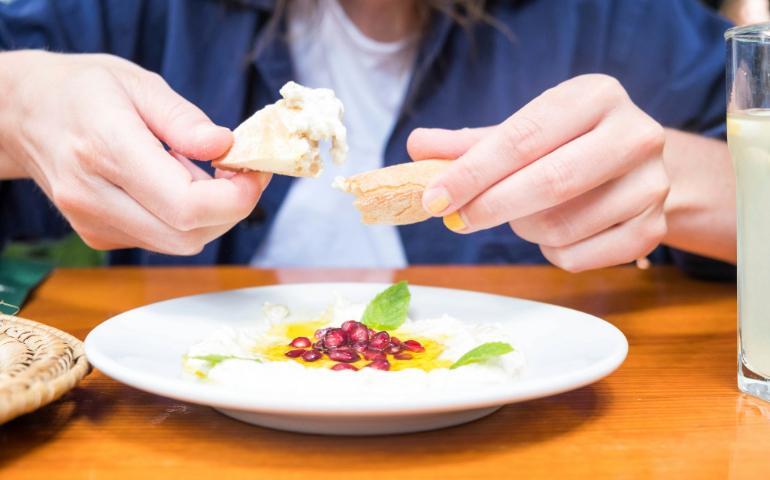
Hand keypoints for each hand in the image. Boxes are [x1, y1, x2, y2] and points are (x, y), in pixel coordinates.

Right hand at [0, 51, 268, 254]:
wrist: (23, 114)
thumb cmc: (82, 91)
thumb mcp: (137, 83)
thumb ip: (183, 119)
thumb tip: (225, 146)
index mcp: (105, 148)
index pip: (185, 205)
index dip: (235, 198)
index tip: (253, 171)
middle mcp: (93, 195)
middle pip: (188, 234)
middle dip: (230, 208)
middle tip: (239, 170)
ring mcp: (92, 222)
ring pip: (178, 243)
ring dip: (209, 214)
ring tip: (197, 170)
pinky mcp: (98, 236)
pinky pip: (161, 239)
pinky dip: (183, 218)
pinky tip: (171, 183)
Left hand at [407, 74, 668, 271]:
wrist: (633, 165)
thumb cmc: (566, 144)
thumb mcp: (522, 132)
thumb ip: (470, 143)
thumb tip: (417, 146)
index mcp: (595, 95)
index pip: (522, 138)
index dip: (471, 173)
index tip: (433, 198)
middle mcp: (635, 134)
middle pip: (550, 182)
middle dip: (491, 207)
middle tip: (456, 220)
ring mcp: (652, 185)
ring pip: (562, 227)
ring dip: (524, 229)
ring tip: (522, 214)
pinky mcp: (653, 229)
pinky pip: (578, 256)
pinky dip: (550, 252)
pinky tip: (553, 233)